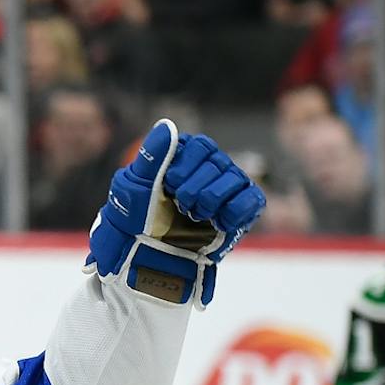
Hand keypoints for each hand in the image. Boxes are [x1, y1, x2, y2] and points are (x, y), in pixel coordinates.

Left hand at [87, 120, 265, 305]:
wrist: (142, 260)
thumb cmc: (132, 222)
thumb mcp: (133, 186)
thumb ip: (152, 155)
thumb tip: (167, 124)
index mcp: (182, 159)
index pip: (200, 147)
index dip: (187, 167)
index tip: (170, 186)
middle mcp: (205, 171)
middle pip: (219, 163)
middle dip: (196, 188)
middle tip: (182, 206)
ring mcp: (223, 193)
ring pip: (237, 180)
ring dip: (214, 199)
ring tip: (197, 216)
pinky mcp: (236, 216)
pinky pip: (252, 200)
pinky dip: (237, 210)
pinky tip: (218, 222)